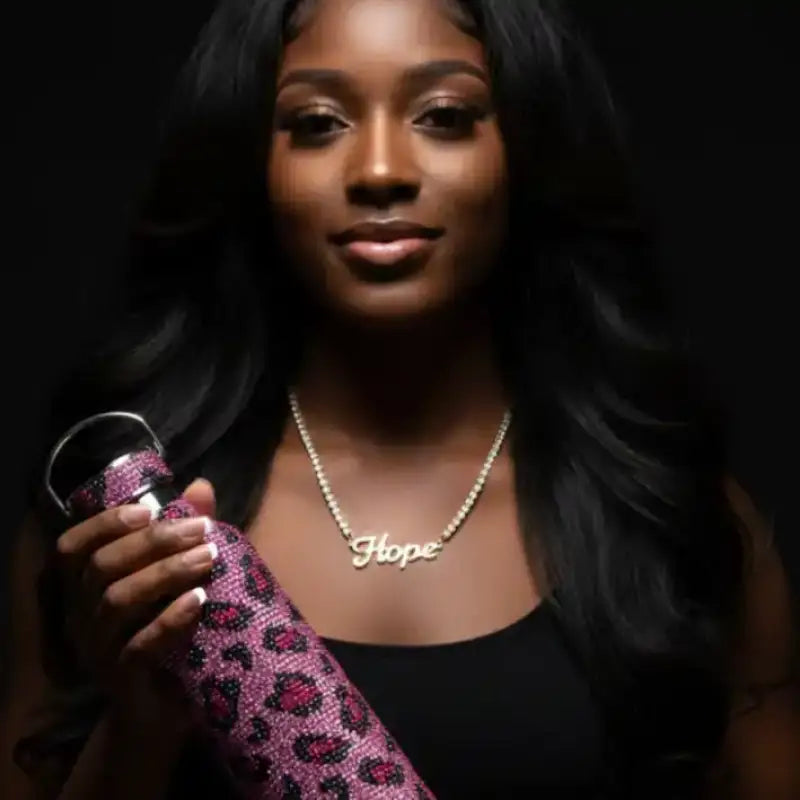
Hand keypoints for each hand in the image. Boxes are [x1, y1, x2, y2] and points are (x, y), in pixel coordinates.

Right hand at [55, 479, 217, 688]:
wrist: (163, 709)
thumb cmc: (168, 630)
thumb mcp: (177, 578)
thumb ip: (184, 533)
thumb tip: (200, 486)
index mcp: (86, 588)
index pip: (72, 548)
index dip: (104, 524)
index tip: (148, 509)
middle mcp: (82, 615)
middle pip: (102, 568)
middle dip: (154, 543)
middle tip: (201, 529)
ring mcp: (98, 649)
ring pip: (118, 602)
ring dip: (166, 574)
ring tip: (208, 558)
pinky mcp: (121, 679)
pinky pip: (138, 647)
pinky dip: (169, 620)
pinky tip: (200, 602)